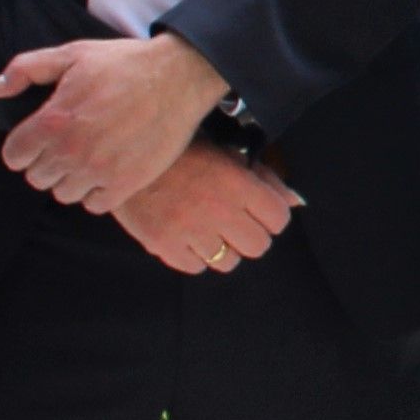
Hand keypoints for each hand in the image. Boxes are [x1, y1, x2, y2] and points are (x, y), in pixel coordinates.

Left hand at [0, 31, 230, 211]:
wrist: (179, 77)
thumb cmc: (124, 63)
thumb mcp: (71, 54)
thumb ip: (25, 69)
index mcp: (53, 120)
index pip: (14, 156)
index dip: (24, 146)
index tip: (40, 137)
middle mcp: (72, 150)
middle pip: (37, 177)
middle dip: (47, 161)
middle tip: (68, 143)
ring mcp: (99, 170)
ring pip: (64, 193)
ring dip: (71, 178)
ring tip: (88, 157)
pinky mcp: (126, 183)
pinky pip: (94, 205)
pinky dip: (97, 193)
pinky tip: (106, 170)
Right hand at [109, 142, 296, 275]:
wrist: (123, 156)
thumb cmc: (181, 152)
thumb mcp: (227, 153)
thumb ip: (264, 178)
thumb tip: (295, 201)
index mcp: (237, 183)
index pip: (279, 219)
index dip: (272, 216)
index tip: (258, 210)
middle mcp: (218, 210)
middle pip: (258, 246)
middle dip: (250, 235)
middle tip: (234, 222)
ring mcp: (190, 231)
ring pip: (228, 262)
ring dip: (223, 248)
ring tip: (208, 229)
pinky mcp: (164, 245)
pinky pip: (195, 267)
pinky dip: (194, 255)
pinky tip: (187, 236)